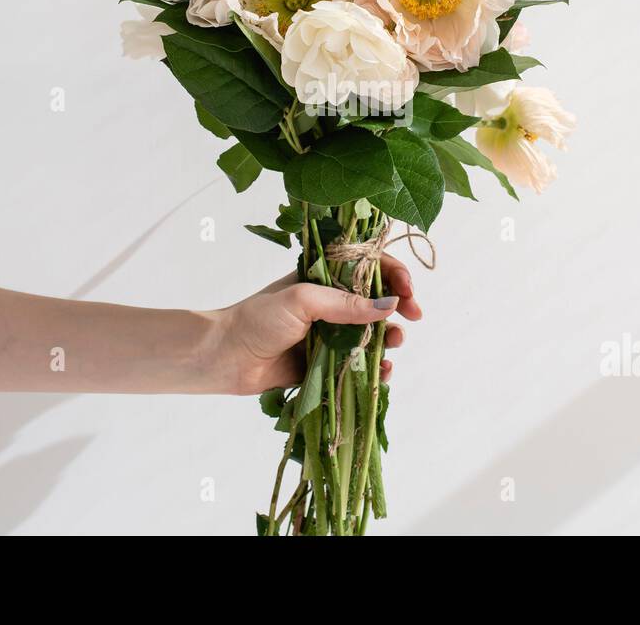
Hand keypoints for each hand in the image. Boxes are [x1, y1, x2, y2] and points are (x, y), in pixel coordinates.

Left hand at [211, 255, 421, 394]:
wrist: (225, 357)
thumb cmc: (257, 319)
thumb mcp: (302, 300)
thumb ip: (345, 304)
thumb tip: (390, 306)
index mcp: (324, 278)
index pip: (369, 267)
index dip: (394, 275)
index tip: (409, 291)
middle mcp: (331, 304)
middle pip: (377, 300)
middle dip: (400, 306)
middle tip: (415, 316)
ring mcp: (330, 334)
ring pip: (372, 334)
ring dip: (390, 338)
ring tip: (394, 344)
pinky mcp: (326, 364)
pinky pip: (358, 364)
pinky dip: (374, 368)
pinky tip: (382, 372)